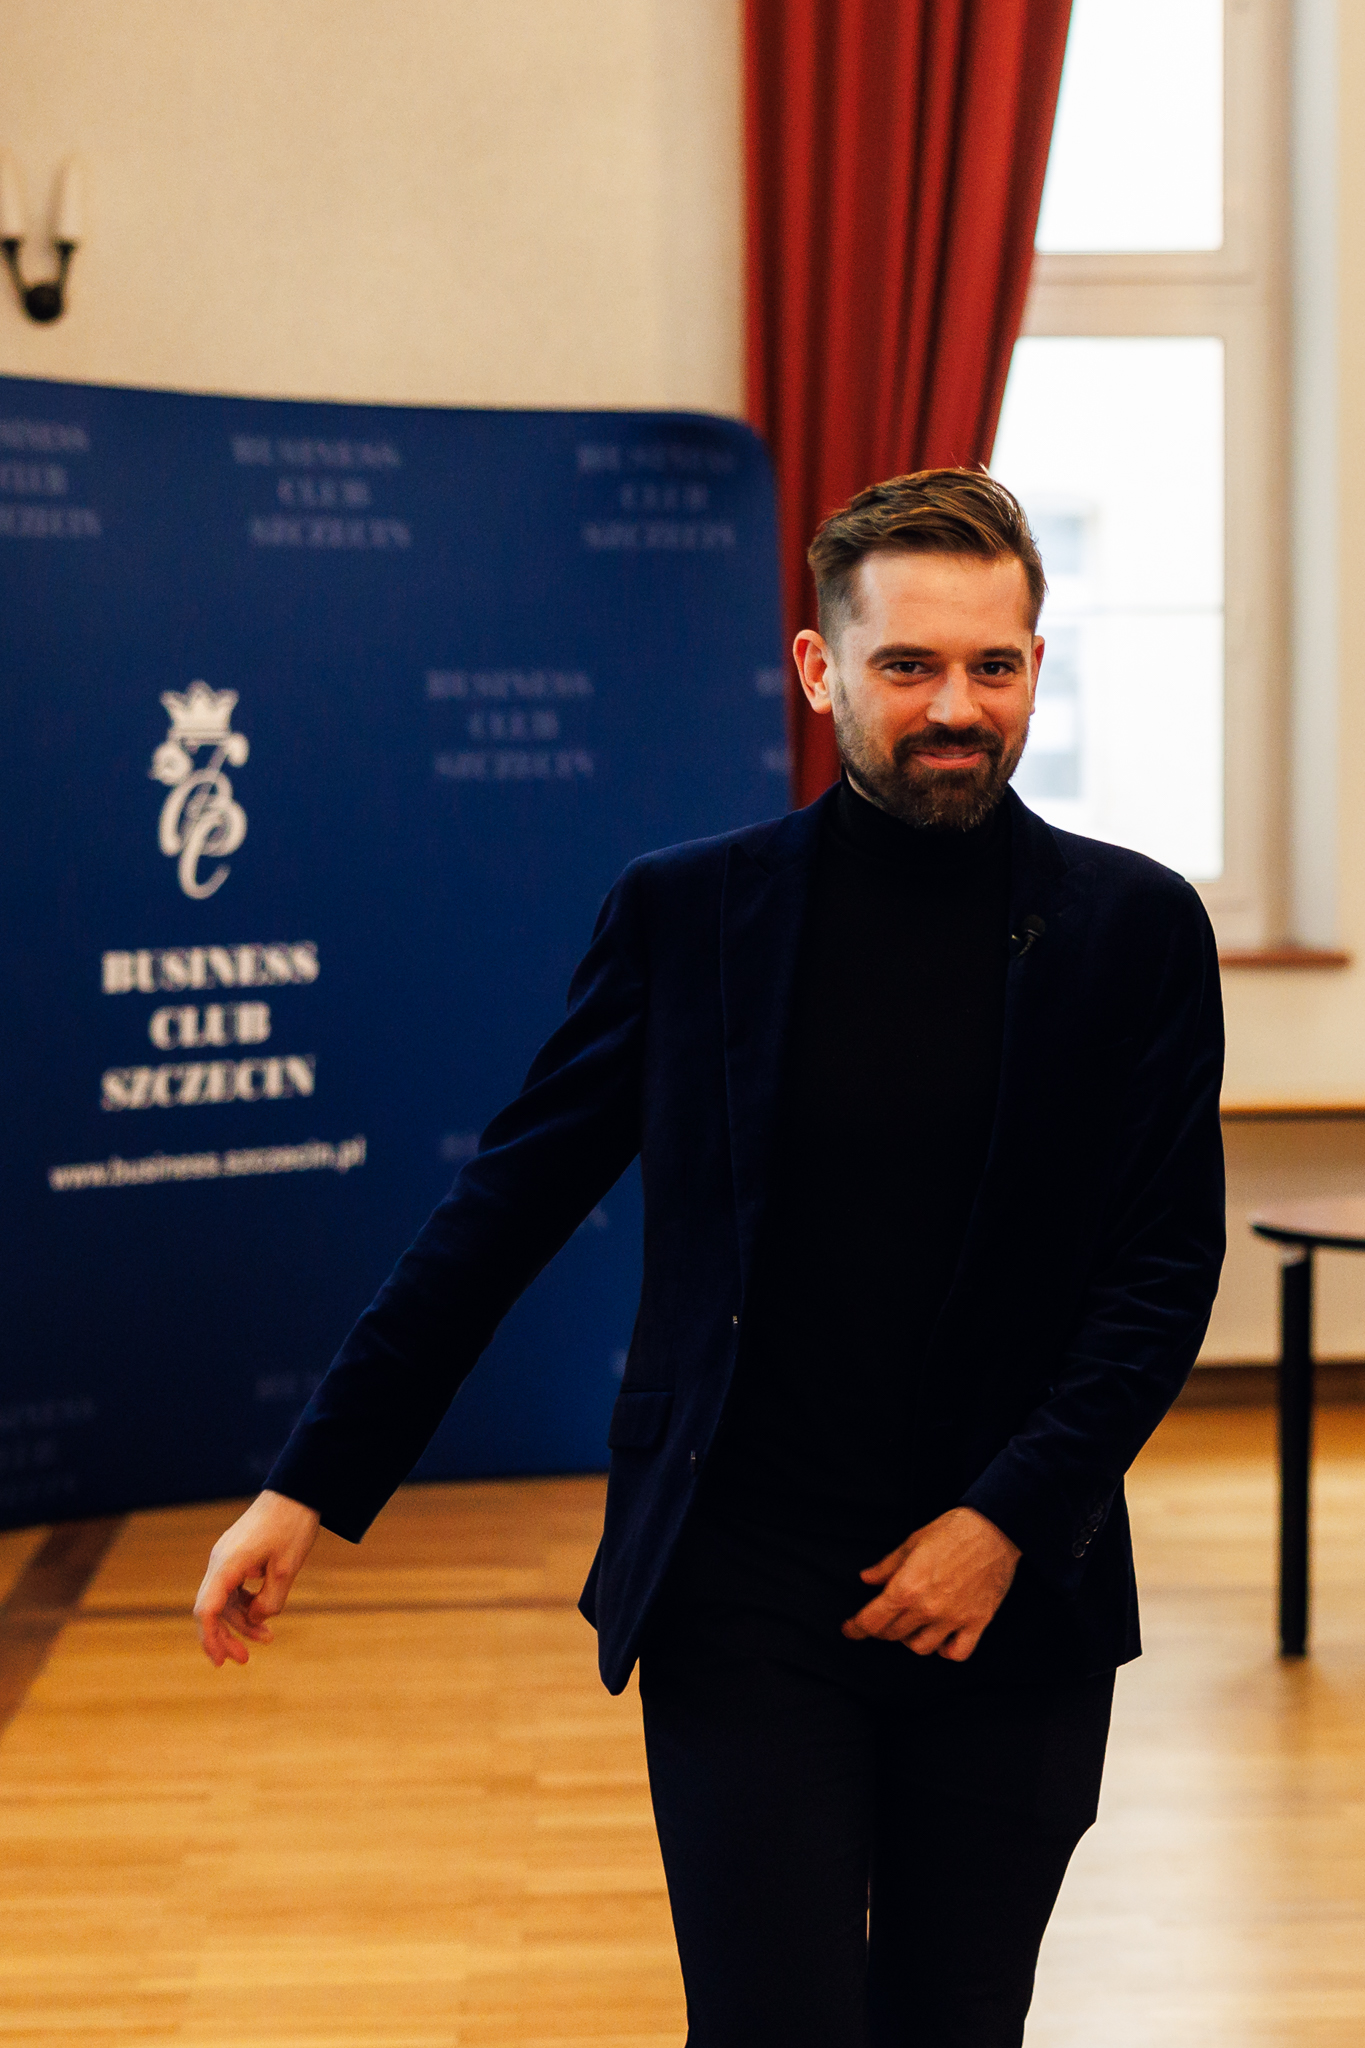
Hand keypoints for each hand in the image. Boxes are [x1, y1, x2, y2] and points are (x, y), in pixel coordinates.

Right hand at [193, 1489, 320, 1667]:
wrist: (297, 1491)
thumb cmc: (292, 1525)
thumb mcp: (287, 1568)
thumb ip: (271, 1601)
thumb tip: (256, 1620)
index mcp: (228, 1564)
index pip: (206, 1609)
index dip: (210, 1638)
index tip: (220, 1661)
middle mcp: (220, 1561)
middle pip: (211, 1609)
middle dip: (224, 1636)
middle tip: (243, 1660)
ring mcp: (227, 1558)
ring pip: (224, 1601)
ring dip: (241, 1622)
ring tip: (267, 1638)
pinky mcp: (237, 1557)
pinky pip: (234, 1589)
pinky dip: (246, 1605)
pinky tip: (263, 1616)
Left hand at [841, 1507, 1020, 1661]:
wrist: (995, 1528)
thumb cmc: (952, 1530)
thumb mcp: (912, 1542)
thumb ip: (887, 1566)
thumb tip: (867, 1579)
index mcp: (907, 1586)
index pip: (872, 1620)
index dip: (856, 1627)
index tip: (850, 1629)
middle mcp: (927, 1608)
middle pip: (893, 1635)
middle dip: (882, 1629)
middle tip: (883, 1619)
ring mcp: (953, 1618)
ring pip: (921, 1648)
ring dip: (911, 1639)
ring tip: (913, 1625)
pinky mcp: (977, 1622)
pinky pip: (957, 1653)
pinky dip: (946, 1650)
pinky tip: (942, 1638)